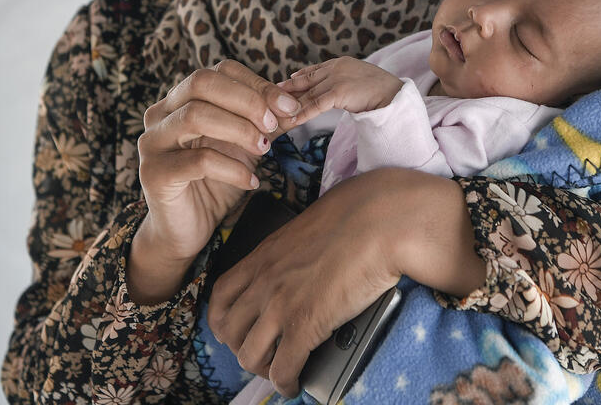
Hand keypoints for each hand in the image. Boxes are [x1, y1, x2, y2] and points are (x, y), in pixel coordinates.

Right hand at [127, 59, 301, 303]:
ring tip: (264, 150)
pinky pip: (198, 160)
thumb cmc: (215, 182)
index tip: (288, 105)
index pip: (219, 71)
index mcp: (181, 99)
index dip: (256, 83)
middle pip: (201, 83)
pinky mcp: (154, 173)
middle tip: (273, 124)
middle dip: (246, 100)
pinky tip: (251, 181)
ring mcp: (153, 142)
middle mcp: (160, 114)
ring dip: (239, 130)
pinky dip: (232, 168)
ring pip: (195, 116)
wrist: (187, 230)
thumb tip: (296, 104)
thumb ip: (265, 123)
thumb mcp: (245, 146)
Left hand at [207, 169, 486, 395]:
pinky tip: (295, 384)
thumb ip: (295, 249)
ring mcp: (280, 305)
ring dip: (262, 368)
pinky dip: (285, 383)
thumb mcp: (309, 228)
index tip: (236, 328)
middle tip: (262, 351)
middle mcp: (264, 282)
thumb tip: (305, 260)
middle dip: (241, 347)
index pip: (220, 296)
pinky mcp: (305, 326)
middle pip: (229, 331)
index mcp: (263, 256)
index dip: (223, 320)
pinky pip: (282, 369)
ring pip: (249, 355)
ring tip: (279, 371)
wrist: (380, 221)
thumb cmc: (357, 214)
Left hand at [277, 57, 403, 127]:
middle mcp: (335, 68)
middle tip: (273, 93)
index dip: (300, 76)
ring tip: (277, 112)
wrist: (394, 94)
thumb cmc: (381, 90)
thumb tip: (336, 91)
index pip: (315, 69)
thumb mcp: (360, 80)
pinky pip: (315, 105)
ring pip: (308, 94)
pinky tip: (292, 121)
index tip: (288, 80)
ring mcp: (336, 80)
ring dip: (292, 104)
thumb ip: (345, 81)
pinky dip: (302, 113)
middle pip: (307, 80)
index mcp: (341, 63)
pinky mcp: (338, 93)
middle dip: (290, 88)